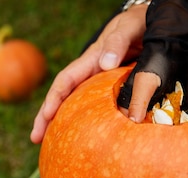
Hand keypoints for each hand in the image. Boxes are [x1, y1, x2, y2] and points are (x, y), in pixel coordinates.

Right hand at [30, 5, 147, 143]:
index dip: (54, 98)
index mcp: (92, 59)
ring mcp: (101, 81)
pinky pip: (97, 106)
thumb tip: (105, 64)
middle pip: (64, 96)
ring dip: (65, 122)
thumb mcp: (128, 28)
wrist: (151, 23)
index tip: (45, 116)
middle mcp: (92, 72)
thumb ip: (118, 43)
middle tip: (36, 138)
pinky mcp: (114, 88)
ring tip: (54, 144)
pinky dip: (89, 121)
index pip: (66, 80)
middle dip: (47, 116)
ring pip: (79, 103)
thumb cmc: (138, 24)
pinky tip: (87, 136)